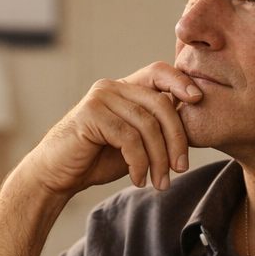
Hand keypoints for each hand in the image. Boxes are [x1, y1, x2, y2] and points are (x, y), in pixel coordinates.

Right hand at [14, 63, 201, 198]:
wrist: (56, 176)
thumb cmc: (94, 160)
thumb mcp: (133, 142)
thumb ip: (155, 129)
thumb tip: (192, 125)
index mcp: (123, 88)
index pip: (159, 72)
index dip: (181, 82)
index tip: (198, 100)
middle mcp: (111, 87)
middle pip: (160, 104)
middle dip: (176, 139)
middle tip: (181, 168)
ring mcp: (99, 99)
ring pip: (147, 125)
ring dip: (158, 159)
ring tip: (160, 183)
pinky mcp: (90, 116)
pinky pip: (128, 138)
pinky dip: (139, 163)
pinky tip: (138, 179)